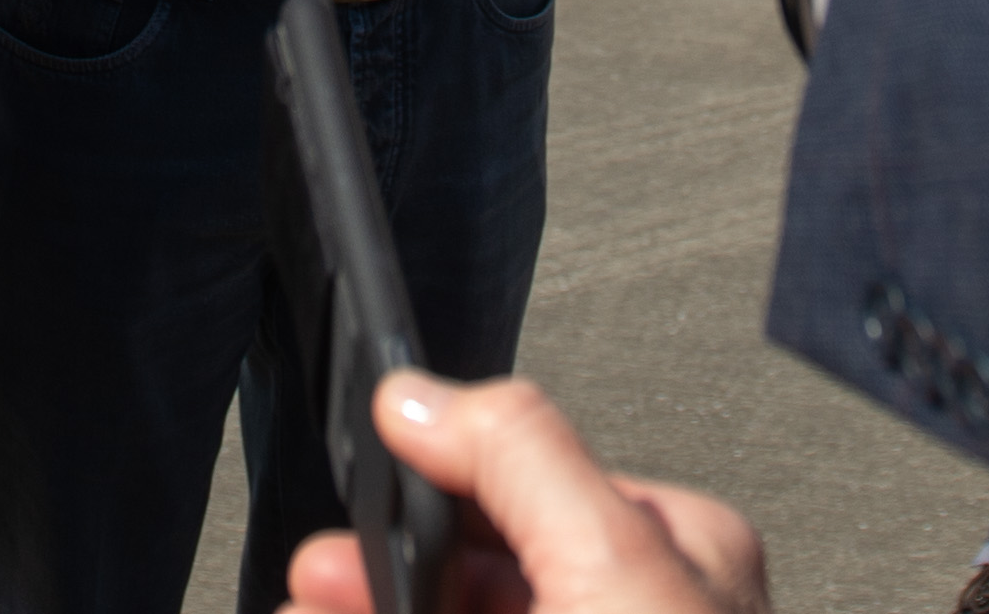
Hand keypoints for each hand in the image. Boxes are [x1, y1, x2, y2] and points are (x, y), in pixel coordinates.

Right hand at [281, 373, 767, 613]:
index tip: (354, 492)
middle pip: (482, 560)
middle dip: (382, 562)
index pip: (529, 479)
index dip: (426, 482)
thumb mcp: (614, 569)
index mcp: (677, 556)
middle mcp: (637, 611)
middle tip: (316, 575)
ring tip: (311, 604)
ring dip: (375, 600)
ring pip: (458, 607)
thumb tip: (424, 396)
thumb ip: (523, 459)